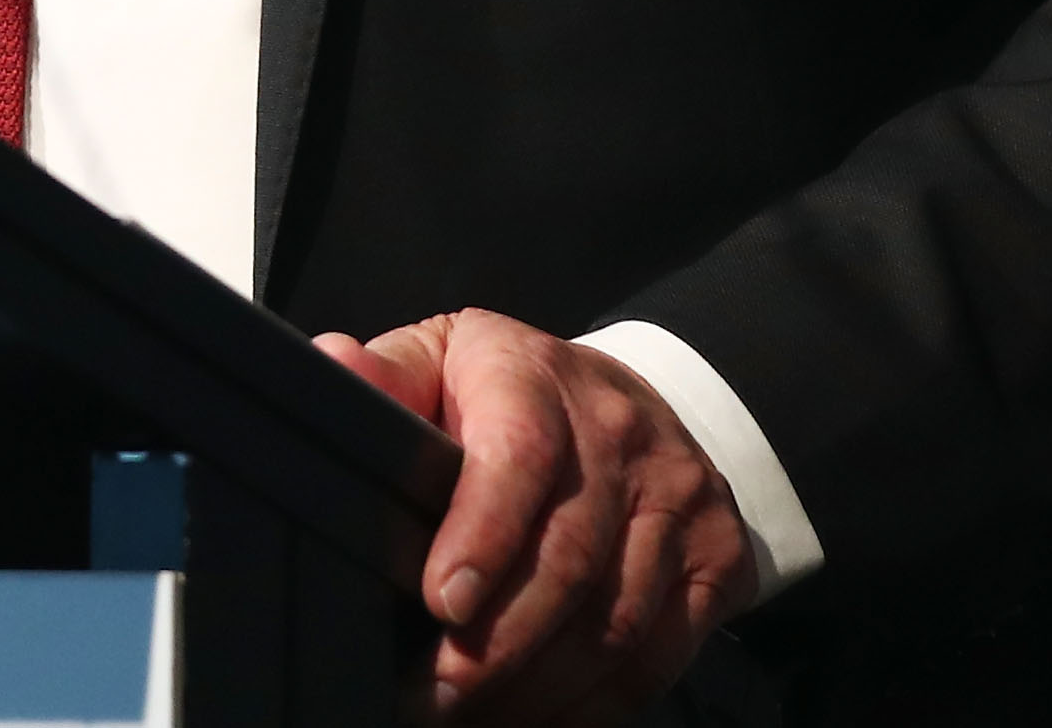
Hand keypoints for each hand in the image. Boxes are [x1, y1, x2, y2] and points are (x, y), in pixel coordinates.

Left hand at [319, 311, 755, 724]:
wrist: (639, 401)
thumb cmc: (512, 394)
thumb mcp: (444, 359)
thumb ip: (388, 374)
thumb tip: (332, 366)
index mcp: (540, 380)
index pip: (521, 455)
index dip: (483, 532)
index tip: (440, 602)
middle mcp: (622, 437)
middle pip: (569, 558)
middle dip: (496, 645)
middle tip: (432, 697)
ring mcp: (680, 501)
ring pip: (615, 621)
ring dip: (540, 687)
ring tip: (474, 718)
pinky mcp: (718, 560)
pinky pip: (661, 656)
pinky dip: (598, 705)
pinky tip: (543, 718)